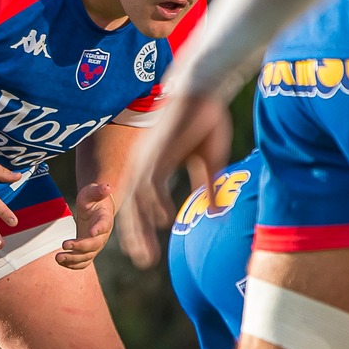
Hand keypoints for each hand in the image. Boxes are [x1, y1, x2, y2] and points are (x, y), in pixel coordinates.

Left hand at [56, 182, 114, 269]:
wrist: (96, 209)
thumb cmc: (94, 199)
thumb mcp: (93, 192)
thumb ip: (98, 191)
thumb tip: (107, 187)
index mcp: (105, 220)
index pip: (104, 226)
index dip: (99, 229)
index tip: (91, 232)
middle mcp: (102, 235)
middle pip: (94, 245)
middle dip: (79, 247)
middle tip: (64, 244)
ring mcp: (95, 245)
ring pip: (87, 257)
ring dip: (73, 259)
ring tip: (58, 257)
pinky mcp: (87, 251)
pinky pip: (82, 262)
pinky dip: (72, 265)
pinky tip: (61, 262)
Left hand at [118, 93, 231, 268]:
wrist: (203, 87)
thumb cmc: (205, 119)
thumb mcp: (209, 158)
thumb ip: (208, 184)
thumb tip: (215, 212)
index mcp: (154, 166)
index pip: (142, 204)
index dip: (143, 228)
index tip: (148, 253)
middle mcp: (145, 164)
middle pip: (134, 207)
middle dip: (137, 236)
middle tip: (144, 260)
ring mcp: (148, 158)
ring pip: (136, 200)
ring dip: (140, 228)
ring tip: (145, 253)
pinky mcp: (156, 152)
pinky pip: (149, 183)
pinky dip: (152, 204)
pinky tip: (163, 220)